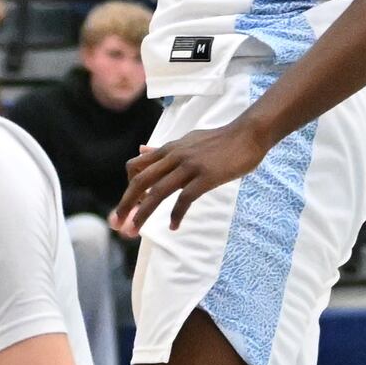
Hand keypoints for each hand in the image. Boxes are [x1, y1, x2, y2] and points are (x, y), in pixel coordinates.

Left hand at [118, 107, 278, 233]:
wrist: (247, 134)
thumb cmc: (220, 140)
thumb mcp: (187, 140)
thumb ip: (164, 149)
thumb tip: (142, 150)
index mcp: (169, 148)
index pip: (136, 167)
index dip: (129, 187)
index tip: (131, 204)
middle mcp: (174, 156)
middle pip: (141, 180)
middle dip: (126, 203)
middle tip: (117, 222)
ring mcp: (189, 166)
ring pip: (158, 191)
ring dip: (143, 213)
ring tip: (136, 230)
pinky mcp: (205, 177)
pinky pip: (184, 199)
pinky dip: (176, 215)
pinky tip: (174, 226)